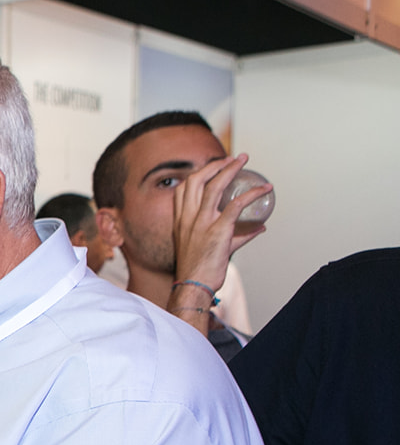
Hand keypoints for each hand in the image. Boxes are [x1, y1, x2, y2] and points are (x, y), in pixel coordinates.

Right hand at [168, 153, 270, 316]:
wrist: (194, 286)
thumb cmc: (200, 270)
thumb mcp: (212, 247)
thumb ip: (236, 235)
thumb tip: (259, 228)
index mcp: (180, 220)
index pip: (184, 188)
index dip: (199, 173)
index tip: (214, 166)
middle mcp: (188, 218)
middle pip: (197, 180)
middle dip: (215, 164)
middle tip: (232, 159)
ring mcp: (202, 223)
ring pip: (214, 186)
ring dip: (230, 169)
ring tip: (243, 161)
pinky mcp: (218, 231)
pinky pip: (236, 206)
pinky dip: (252, 195)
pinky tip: (263, 189)